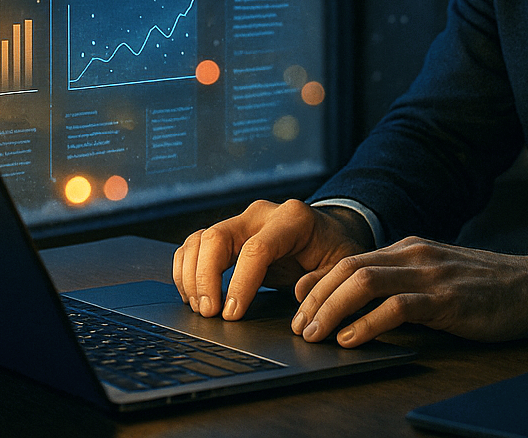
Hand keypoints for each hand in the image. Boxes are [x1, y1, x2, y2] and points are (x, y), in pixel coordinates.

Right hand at [172, 199, 369, 320]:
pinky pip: (195, 244)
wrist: (329, 233)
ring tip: (201, 308)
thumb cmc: (334, 252)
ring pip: (200, 239)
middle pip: (217, 237)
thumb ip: (324, 281)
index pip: (256, 248)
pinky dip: (186, 269)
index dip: (240, 283)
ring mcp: (241, 220)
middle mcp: (261, 214)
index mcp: (292, 219)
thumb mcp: (341, 267)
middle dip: (206, 278)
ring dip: (192, 276)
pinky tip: (193, 295)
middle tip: (209, 313)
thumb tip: (298, 293)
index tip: (231, 313)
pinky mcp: (228, 232)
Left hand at [289, 237, 527, 346]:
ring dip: (332, 309)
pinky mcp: (446, 299)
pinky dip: (367, 324)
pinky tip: (352, 339)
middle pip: (347, 268)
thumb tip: (357, 304)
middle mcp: (413, 255)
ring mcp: (429, 275)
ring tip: (316, 334)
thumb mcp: (434, 276)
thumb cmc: (483, 287)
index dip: (317, 282)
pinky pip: (396, 308)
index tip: (296, 304)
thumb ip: (400, 282)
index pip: (348, 259)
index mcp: (408, 248)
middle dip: (315, 299)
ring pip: (364, 282)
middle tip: (299, 327)